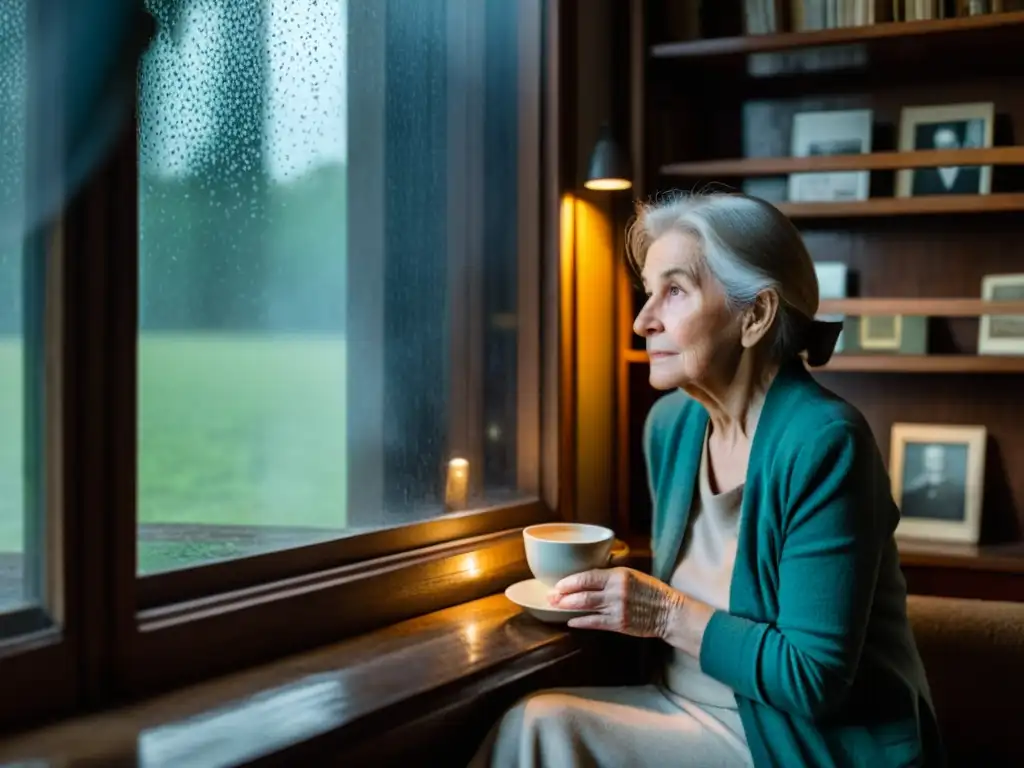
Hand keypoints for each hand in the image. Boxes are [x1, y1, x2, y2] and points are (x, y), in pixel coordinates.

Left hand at [548, 567, 684, 637]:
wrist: (668, 611)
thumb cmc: (651, 591)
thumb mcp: (632, 574)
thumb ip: (611, 576)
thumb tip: (589, 577)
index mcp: (618, 575)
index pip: (587, 576)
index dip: (570, 581)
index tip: (558, 584)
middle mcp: (615, 591)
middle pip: (582, 593)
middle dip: (563, 595)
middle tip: (551, 597)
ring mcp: (616, 608)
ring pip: (586, 607)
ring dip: (568, 607)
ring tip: (556, 606)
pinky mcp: (619, 624)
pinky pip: (595, 622)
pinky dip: (581, 622)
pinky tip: (571, 622)